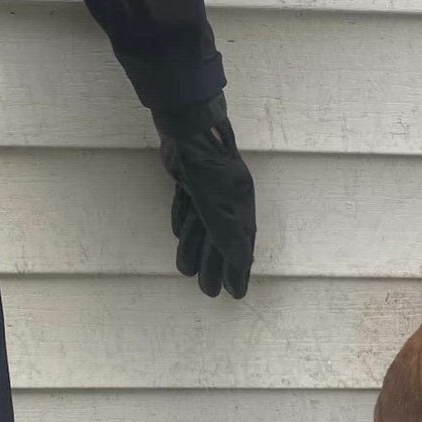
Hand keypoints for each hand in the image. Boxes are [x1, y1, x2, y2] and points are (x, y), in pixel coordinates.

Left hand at [153, 94, 257, 298]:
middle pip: (222, 242)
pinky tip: (178, 234)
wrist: (189, 128)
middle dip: (215, 267)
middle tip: (208, 291)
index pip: (241, 248)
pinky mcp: (190, 181)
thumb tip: (242, 264)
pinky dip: (184, 223)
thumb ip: (227, 234)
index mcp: (240, 209)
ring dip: (195, 249)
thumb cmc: (207, 168)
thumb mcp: (217, 205)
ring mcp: (209, 191)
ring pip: (203, 227)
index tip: (236, 293)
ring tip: (186, 271)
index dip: (239, 272)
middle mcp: (228, 202)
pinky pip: (189, 209)